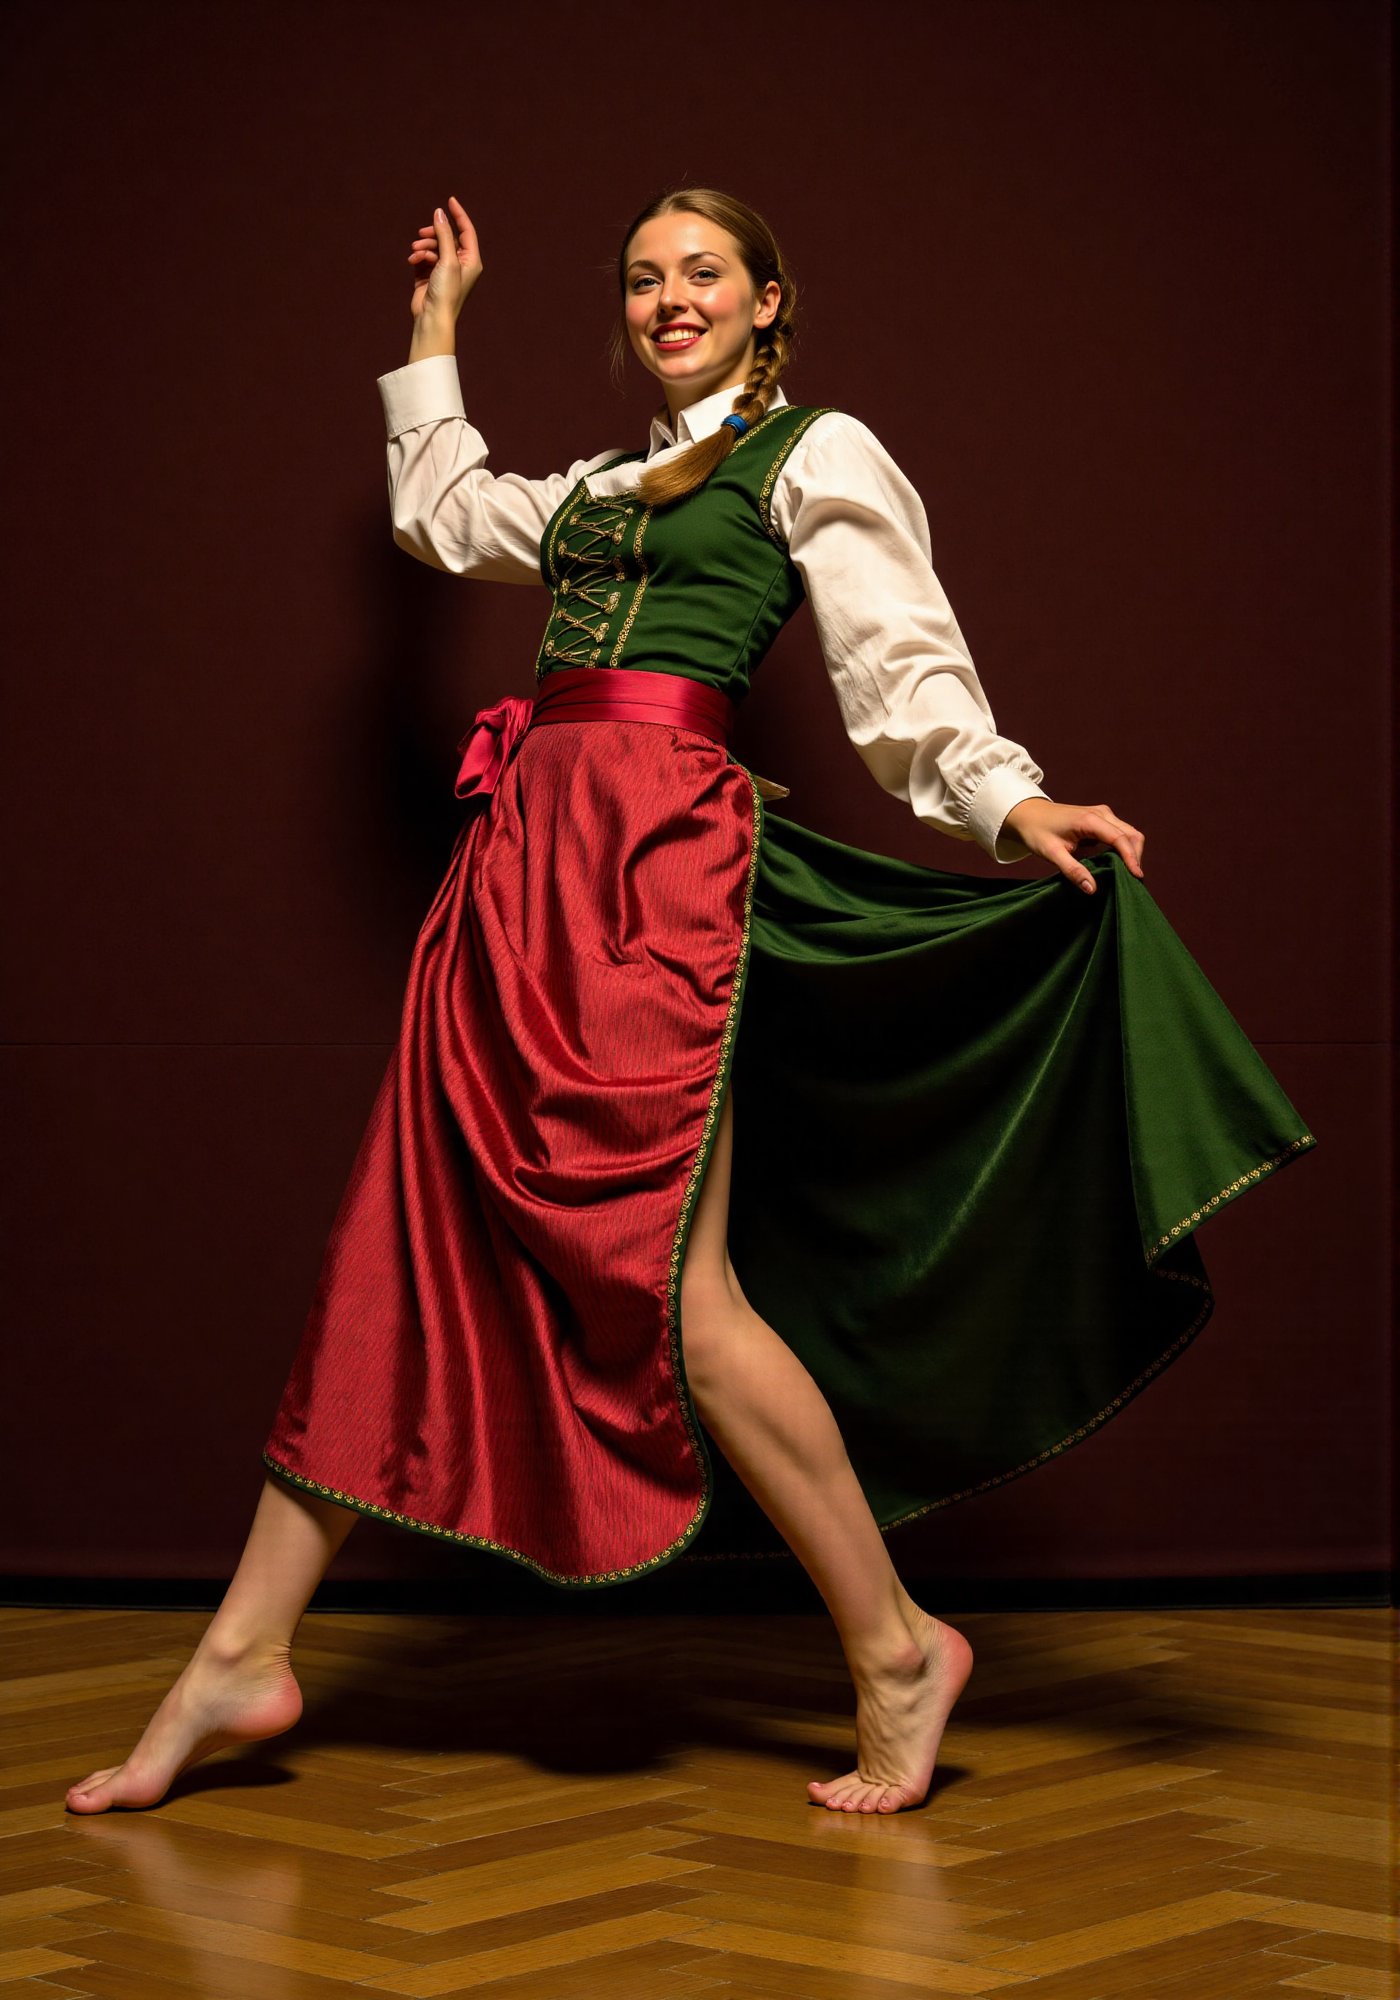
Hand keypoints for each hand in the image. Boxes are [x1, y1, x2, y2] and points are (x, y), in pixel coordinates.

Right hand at [407, 196, 482, 323]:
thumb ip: (444, 234)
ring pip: (433, 246)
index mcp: (471, 261)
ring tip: (416, 251)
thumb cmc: (446, 292)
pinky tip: (413, 260)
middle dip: (434, 233)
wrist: (432, 317)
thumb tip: (439, 213)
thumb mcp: (448, 259)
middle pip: (447, 237)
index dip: (459, 215)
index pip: (467, 231)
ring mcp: (443, 270)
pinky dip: (418, 256)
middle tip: (423, 233)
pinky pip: (423, 257)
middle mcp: (459, 264)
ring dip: (424, 246)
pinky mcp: (429, 276)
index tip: (449, 200)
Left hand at [1000, 798, 1144, 895]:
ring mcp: (1103, 815)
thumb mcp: (1051, 854)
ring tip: (1128, 876)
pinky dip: (1124, 850)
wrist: (1028, 814)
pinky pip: (1120, 834)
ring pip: (1129, 834)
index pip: (1120, 838)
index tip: (1137, 876)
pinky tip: (1118, 866)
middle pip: (1131, 835)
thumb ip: (1073, 871)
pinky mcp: (1102, 820)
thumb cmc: (1037, 832)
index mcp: (1090, 820)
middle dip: (1136, 857)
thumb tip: (1093, 889)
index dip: (1131, 858)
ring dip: (1132, 854)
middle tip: (1133, 881)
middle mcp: (1101, 814)